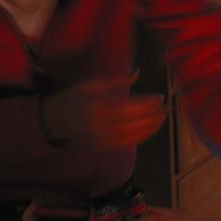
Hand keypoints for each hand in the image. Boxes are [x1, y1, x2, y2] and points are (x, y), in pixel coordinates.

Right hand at [42, 73, 165, 147]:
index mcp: (97, 106)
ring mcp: (100, 138)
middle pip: (133, 123)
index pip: (130, 107)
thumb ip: (115, 81)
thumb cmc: (73, 98)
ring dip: (151, 128)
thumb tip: (137, 73)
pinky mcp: (101, 147)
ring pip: (132, 136)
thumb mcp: (91, 84)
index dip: (147, 104)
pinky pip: (126, 144)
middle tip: (165, 108)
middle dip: (153, 116)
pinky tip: (150, 130)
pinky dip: (140, 138)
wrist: (54, 121)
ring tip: (162, 119)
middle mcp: (99, 125)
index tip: (159, 97)